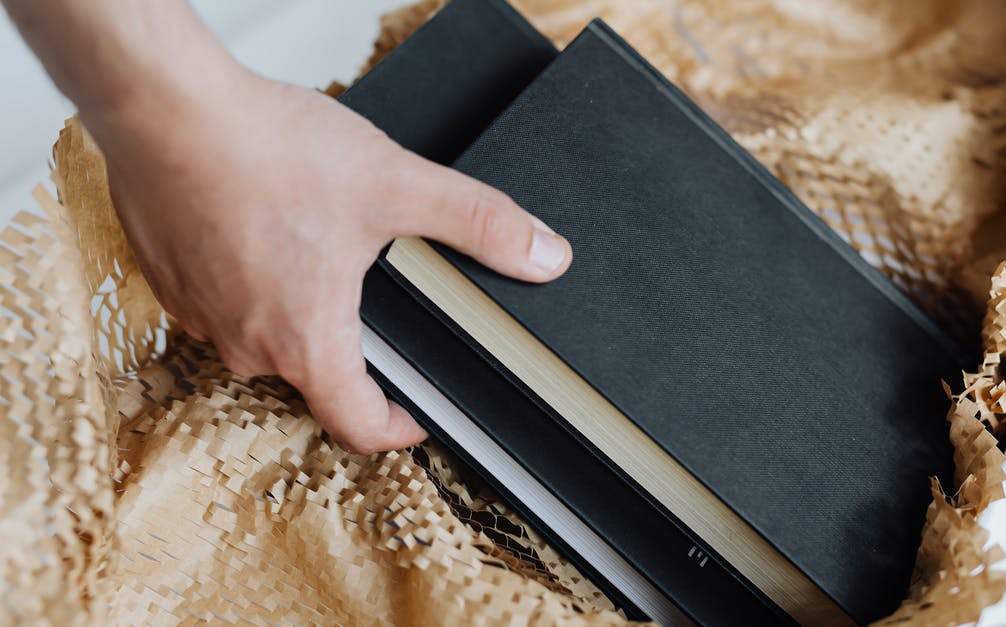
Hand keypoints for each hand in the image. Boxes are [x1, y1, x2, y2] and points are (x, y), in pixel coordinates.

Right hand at [95, 66, 571, 453]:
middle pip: (318, 376)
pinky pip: (228, 300)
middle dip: (358, 345)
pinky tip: (273, 227)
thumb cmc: (262, 150)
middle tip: (382, 295)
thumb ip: (478, 223)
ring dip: (304, 307)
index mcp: (307, 342)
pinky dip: (257, 278)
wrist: (164, 108)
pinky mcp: (172, 281)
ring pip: (270, 335)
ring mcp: (203, 316)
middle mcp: (248, 344)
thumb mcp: (395, 185)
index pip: (359, 427)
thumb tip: (543, 256)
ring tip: (327, 249)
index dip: (402, 426)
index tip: (423, 409)